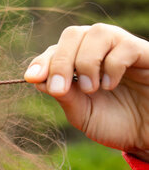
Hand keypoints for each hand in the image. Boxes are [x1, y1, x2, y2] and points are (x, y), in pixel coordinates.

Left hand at [24, 23, 148, 160]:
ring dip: (85, 62)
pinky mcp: (145, 53)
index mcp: (79, 64)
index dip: (41, 62)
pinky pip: (124, 46)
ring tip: (91, 89)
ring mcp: (122, 49)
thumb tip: (36, 79)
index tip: (32, 78)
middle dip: (60, 61)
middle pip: (72, 34)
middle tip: (59, 89)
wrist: (147, 136)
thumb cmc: (116, 124)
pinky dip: (111, 66)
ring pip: (97, 33)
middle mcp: (99, 51)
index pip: (55, 51)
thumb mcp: (82, 113)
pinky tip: (110, 85)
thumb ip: (63, 95)